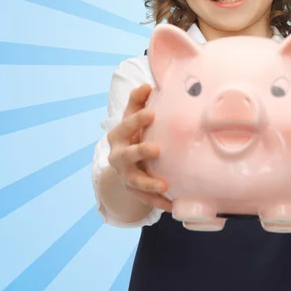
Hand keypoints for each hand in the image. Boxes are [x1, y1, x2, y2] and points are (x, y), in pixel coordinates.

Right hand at [107, 84, 171, 211]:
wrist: (122, 163)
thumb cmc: (133, 133)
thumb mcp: (133, 118)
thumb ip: (138, 102)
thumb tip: (147, 85)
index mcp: (118, 136)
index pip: (126, 125)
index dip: (137, 119)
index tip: (152, 113)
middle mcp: (118, 157)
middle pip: (127, 155)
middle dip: (140, 151)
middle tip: (156, 149)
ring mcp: (125, 176)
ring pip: (135, 181)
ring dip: (149, 184)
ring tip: (164, 184)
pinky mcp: (134, 191)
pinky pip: (146, 199)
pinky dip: (158, 202)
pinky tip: (172, 205)